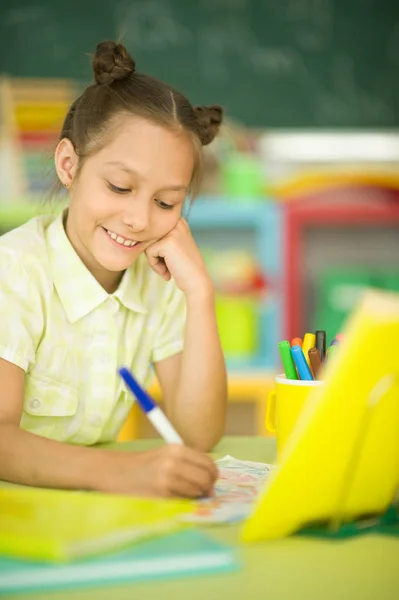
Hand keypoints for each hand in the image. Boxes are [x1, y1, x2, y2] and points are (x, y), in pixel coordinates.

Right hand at [100, 444, 218, 497]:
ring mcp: (168, 478)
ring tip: (189, 494)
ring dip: (198, 495)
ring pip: (198, 489)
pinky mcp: (162, 493)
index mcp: (177, 449)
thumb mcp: (167, 455)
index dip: (213, 474)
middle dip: (209, 486)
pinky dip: (186, 500)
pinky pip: (184, 499)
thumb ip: (188, 463)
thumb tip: (210, 481)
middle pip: (206, 476)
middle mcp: (174, 461)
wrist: (119, 473)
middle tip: (205, 492)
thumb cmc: (145, 465)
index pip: (207, 462)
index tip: (211, 481)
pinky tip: (177, 497)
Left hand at [145, 219, 211, 296]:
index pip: (154, 232)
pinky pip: (149, 253)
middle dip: (155, 254)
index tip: (169, 259)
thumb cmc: (184, 267)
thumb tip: (138, 234)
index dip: (158, 248)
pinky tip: (168, 272)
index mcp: (179, 221)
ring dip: (155, 260)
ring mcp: (172, 232)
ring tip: (168, 269)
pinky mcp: (166, 243)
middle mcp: (177, 223)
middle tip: (168, 266)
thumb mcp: (175, 245)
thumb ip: (161, 237)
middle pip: (150, 237)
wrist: (197, 281)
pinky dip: (155, 265)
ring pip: (148, 244)